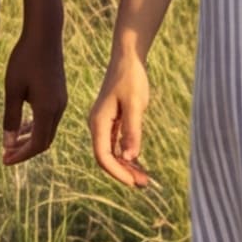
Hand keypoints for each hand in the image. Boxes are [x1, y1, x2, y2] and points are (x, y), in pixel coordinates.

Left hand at [0, 22, 65, 164]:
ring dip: (30, 139)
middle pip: (44, 141)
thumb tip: (8, 143)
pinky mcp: (60, 94)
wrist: (45, 35)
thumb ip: (11, 118)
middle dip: (25, 150)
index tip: (5, 160)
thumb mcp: (13, 90)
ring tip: (11, 142)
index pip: (37, 144)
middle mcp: (58, 108)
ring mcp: (61, 101)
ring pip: (47, 130)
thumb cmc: (25, 60)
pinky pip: (49, 119)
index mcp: (47, 109)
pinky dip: (36, 126)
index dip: (21, 155)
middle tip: (5, 155)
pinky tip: (23, 125)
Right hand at [86, 51, 154, 189]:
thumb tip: (130, 157)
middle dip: (123, 172)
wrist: (128, 57)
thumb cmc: (132, 77)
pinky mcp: (112, 120)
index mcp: (99, 122)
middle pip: (106, 157)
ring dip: (126, 166)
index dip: (117, 172)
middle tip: (143, 185)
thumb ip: (132, 131)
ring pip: (112, 152)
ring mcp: (104, 123)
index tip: (133, 182)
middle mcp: (98, 125)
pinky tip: (138, 163)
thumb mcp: (136, 104)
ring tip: (144, 179)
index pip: (103, 156)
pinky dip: (126, 154)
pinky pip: (116, 143)